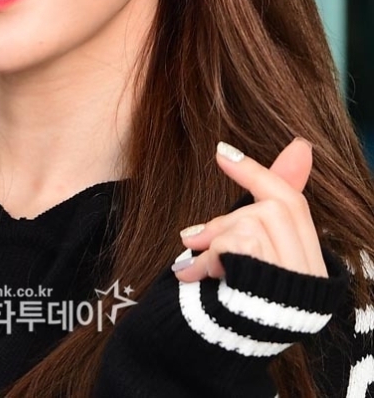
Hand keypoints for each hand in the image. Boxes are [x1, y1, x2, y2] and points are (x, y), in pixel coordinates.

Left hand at [172, 138, 327, 281]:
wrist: (213, 352)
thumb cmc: (235, 295)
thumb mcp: (251, 247)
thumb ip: (269, 200)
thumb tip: (301, 145)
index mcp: (308, 264)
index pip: (292, 203)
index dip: (259, 172)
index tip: (222, 150)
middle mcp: (307, 276)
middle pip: (272, 208)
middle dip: (228, 217)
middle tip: (192, 235)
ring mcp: (289, 286)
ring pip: (252, 225)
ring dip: (213, 239)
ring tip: (190, 259)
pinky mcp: (263, 292)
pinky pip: (237, 249)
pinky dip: (208, 257)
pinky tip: (190, 273)